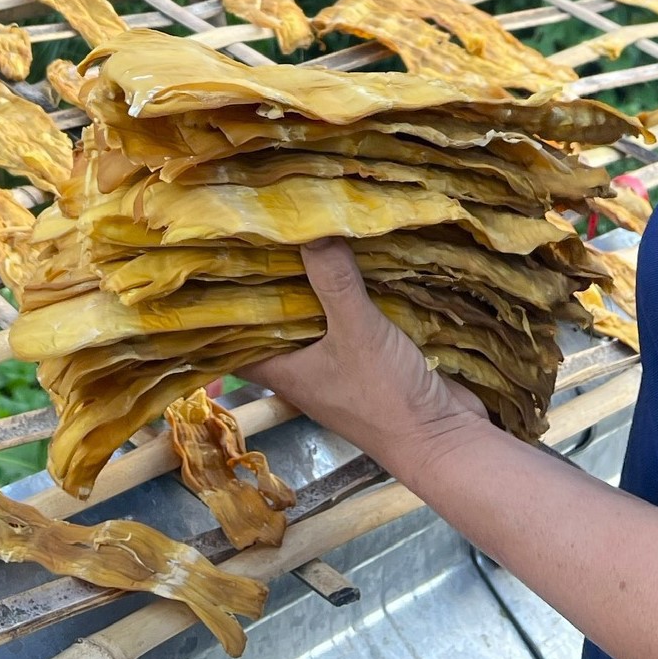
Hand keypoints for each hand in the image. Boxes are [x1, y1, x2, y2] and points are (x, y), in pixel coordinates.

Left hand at [246, 239, 488, 469]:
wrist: (440, 436)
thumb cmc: (385, 396)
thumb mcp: (356, 332)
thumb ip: (334, 280)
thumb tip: (309, 223)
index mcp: (281, 369)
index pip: (233, 336)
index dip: (222, 303)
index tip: (217, 259)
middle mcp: (301, 365)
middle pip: (274, 318)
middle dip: (271, 278)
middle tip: (263, 227)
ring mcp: (334, 361)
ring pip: (313, 314)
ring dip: (312, 281)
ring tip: (302, 230)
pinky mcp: (366, 354)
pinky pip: (346, 315)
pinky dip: (347, 291)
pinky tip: (353, 257)